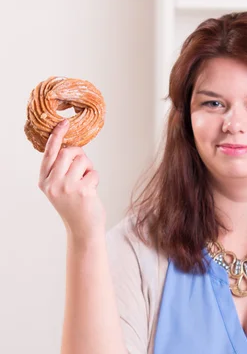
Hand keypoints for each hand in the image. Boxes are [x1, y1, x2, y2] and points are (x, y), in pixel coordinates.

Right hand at [38, 119, 105, 240]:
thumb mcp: (59, 188)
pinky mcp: (81, 190)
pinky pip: (93, 172)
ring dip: (89, 168)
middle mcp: (52, 183)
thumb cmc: (74, 206)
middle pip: (68, 152)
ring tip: (86, 182)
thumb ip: (60, 169)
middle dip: (80, 154)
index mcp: (44, 181)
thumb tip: (73, 147)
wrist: (83, 230)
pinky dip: (95, 178)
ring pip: (82, 160)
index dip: (57, 136)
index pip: (49, 153)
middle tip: (84, 166)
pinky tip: (91, 191)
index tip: (64, 123)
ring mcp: (66, 187)